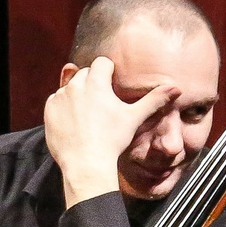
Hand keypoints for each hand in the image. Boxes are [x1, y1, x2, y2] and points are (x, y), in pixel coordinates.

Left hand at [43, 56, 176, 207]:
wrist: (86, 164)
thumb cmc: (112, 140)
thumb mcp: (135, 117)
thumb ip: (154, 99)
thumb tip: (177, 88)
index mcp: (96, 82)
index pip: (102, 62)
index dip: (109, 73)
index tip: (112, 86)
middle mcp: (75, 85)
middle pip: (85, 73)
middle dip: (93, 82)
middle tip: (102, 103)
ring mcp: (60, 98)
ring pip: (70, 86)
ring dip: (78, 94)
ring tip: (89, 114)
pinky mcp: (49, 111)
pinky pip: (56, 101)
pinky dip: (64, 107)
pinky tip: (75, 121)